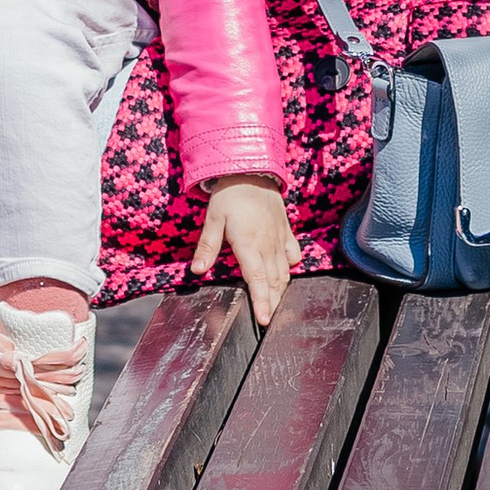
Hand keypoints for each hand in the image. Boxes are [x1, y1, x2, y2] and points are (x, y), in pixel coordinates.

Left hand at [191, 179, 300, 326]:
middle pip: (274, 281)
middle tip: (269, 320)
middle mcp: (268, 244)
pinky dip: (290, 268)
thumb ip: (207, 247)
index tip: (263, 320)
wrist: (252, 169)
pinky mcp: (286, 231)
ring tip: (276, 306)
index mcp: (249, 243)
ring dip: (281, 291)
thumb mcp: (213, 219)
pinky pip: (292, 255)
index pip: (258, 280)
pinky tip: (286, 275)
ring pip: (285, 272)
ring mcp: (280, 238)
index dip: (261, 302)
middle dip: (272, 303)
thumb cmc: (230, 194)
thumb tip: (196, 271)